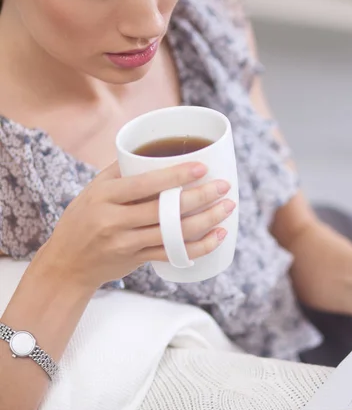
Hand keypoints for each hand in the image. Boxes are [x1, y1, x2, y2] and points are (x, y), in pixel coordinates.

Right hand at [35, 161, 234, 291]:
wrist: (66, 263)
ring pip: (173, 233)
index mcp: (105, 196)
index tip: (202, 167)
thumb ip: (121, 169)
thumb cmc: (83, 218)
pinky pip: (172, 254)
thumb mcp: (94, 189)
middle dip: (200, 198)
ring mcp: (126, 243)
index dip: (175, 176)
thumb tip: (153, 145)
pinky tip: (217, 236)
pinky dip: (198, 247)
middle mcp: (114, 220)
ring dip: (206, 222)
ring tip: (227, 209)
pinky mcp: (136, 260)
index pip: (145, 184)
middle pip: (165, 210)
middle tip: (224, 187)